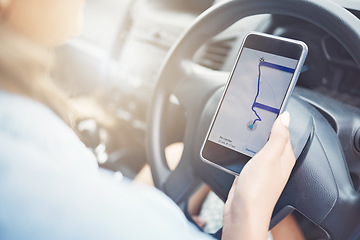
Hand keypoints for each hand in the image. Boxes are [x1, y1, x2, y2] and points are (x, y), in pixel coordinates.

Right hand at [222, 112, 295, 239]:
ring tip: (241, 130)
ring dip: (249, 139)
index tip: (265, 108)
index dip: (275, 119)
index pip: (283, 131)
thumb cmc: (258, 190)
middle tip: (249, 117)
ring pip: (256, 147)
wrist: (241, 212)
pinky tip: (235, 147)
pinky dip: (241, 150)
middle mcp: (275, 162)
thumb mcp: (270, 157)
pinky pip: (246, 156)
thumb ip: (278, 136)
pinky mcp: (249, 173)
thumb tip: (285, 117)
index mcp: (285, 156)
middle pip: (269, 138)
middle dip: (260, 128)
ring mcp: (261, 168)